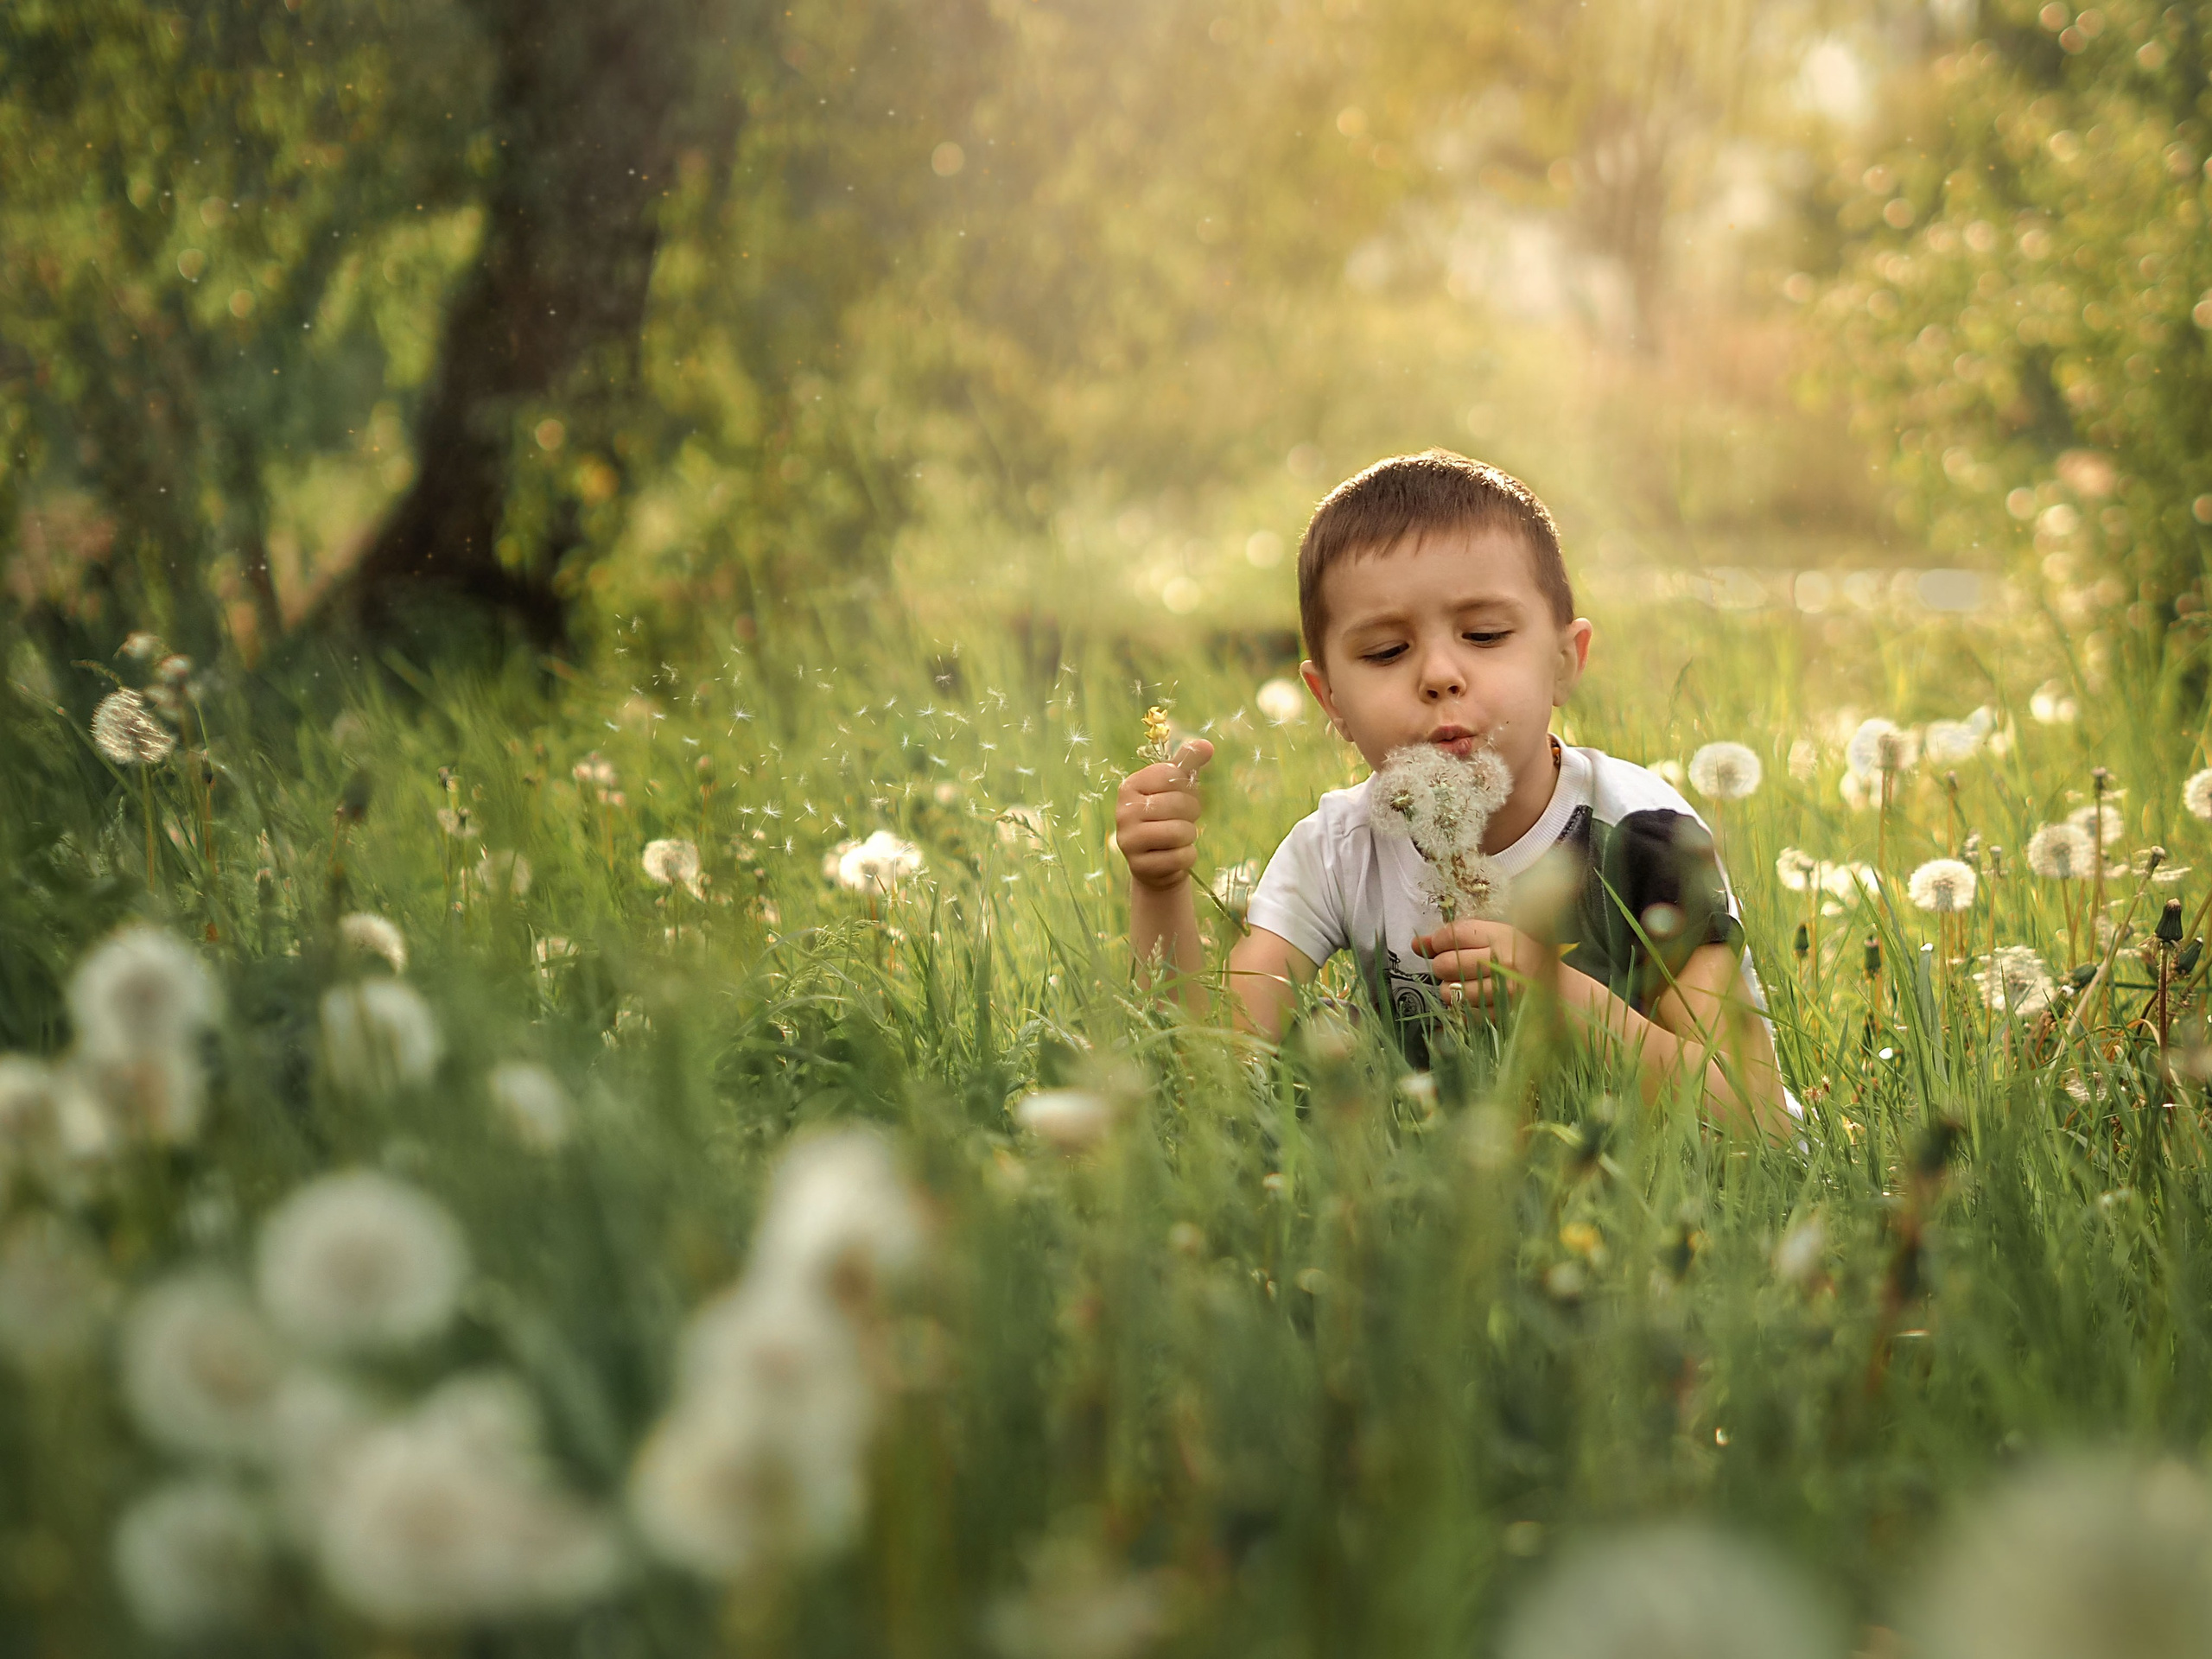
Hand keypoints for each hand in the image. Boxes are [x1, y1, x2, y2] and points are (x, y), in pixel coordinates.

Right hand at [1114, 739, 1214, 893]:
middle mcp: (1123, 811)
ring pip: (1180, 831)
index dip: (1188, 786)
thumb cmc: (1167, 818)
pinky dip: (1187, 856)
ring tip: (1178, 838)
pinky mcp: (1138, 866)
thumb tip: (1207, 744)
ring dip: (1189, 836)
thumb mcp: (1176, 788)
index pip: (1173, 775)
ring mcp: (1128, 840)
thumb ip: (1188, 763)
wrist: (1157, 863)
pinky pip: (1180, 857)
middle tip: (1181, 820)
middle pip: (1179, 804)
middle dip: (1191, 814)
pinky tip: (1175, 855)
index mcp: (1130, 785)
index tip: (1179, 796)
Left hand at [1413, 917, 1541, 1011]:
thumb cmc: (1522, 958)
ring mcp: (1503, 992)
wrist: (1560, 992)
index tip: (1439, 945)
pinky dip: (1461, 1007)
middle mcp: (1503, 963)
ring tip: (1464, 983)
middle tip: (1453, 967)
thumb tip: (1416, 944)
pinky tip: (1474, 999)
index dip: (1438, 940)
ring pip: (1449, 991)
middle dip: (1441, 966)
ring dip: (1449, 988)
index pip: (1454, 934)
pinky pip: (1462, 1013)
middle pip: (1446, 963)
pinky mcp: (1501, 1015)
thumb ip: (1456, 938)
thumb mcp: (1496, 937)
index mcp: (1503, 937)